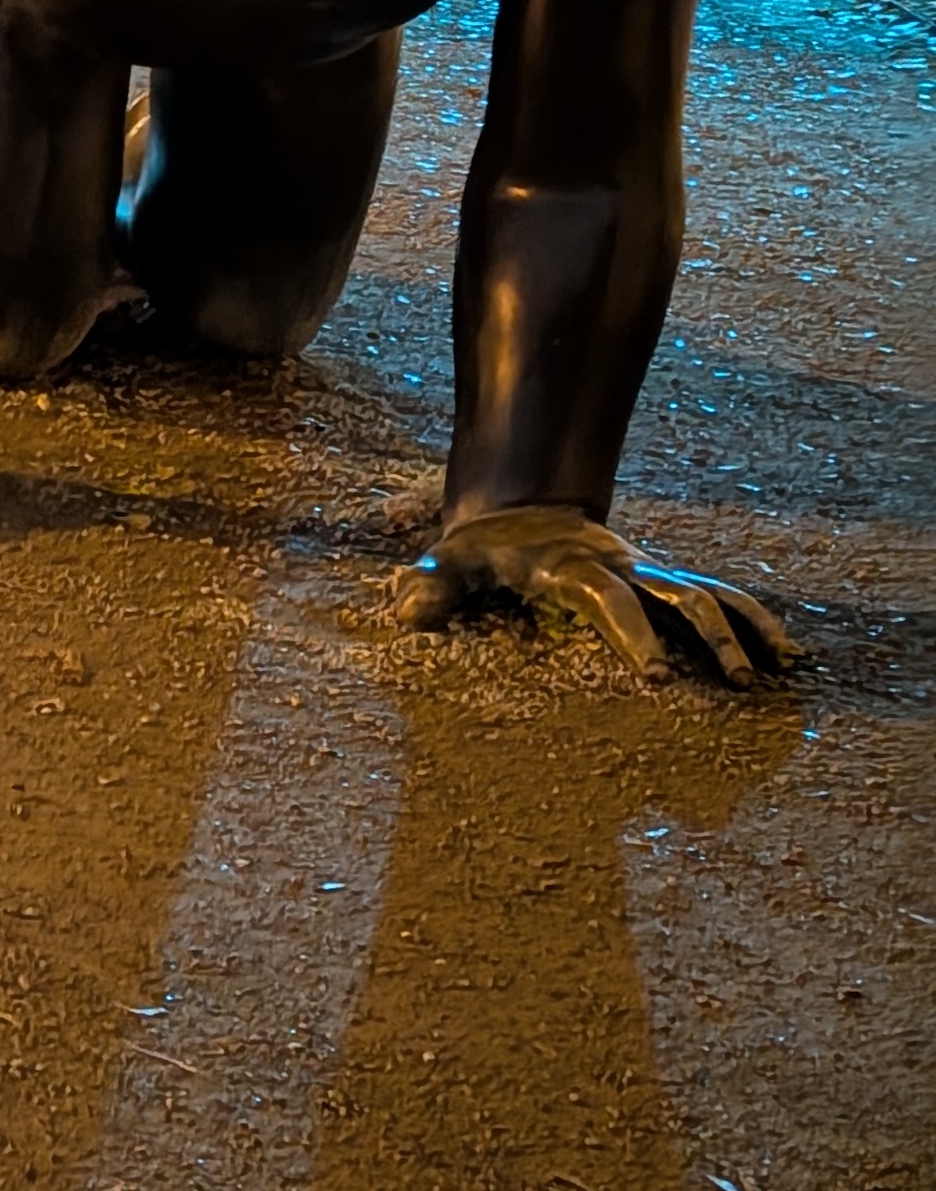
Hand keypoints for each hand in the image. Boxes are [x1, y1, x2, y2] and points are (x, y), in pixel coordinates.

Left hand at [395, 502, 794, 683]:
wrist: (517, 508)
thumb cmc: (482, 549)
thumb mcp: (450, 562)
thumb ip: (432, 586)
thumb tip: (404, 613)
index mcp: (572, 569)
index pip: (610, 603)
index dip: (634, 637)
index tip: (658, 679)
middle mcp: (620, 567)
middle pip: (676, 594)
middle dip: (708, 636)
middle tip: (737, 682)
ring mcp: (647, 571)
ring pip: (707, 592)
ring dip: (743, 627)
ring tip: (778, 670)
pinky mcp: (662, 580)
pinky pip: (718, 596)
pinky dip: (753, 619)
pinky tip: (786, 654)